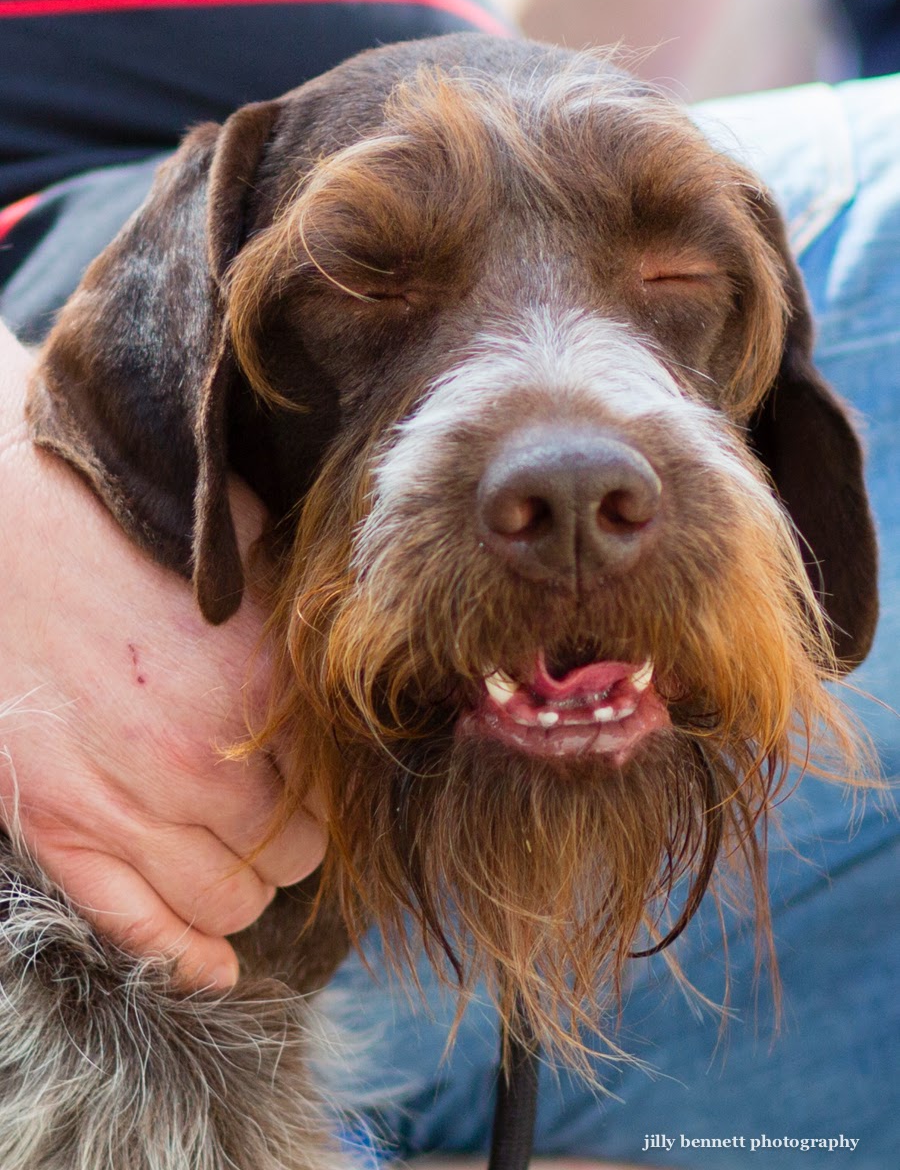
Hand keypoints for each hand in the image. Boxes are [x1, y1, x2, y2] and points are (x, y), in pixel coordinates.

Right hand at [0, 320, 324, 989]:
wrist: (4, 530)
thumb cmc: (125, 530)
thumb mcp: (239, 555)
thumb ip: (296, 621)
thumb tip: (355, 651)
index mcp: (253, 687)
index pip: (334, 793)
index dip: (331, 792)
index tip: (319, 782)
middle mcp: (196, 760)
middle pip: (293, 856)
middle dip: (295, 840)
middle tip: (280, 813)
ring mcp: (121, 803)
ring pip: (228, 903)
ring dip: (246, 889)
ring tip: (239, 856)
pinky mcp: (57, 824)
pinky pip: (134, 924)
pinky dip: (182, 955)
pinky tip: (213, 963)